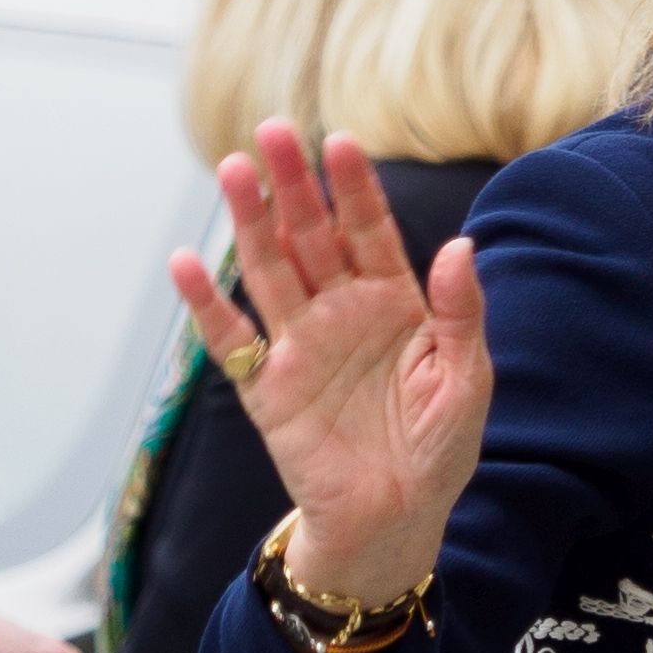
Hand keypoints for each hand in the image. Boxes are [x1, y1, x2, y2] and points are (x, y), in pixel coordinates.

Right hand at [174, 124, 489, 614]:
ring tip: (233, 170)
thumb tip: (461, 244)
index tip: (341, 141)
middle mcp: (340, 312)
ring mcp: (299, 346)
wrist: (396, 521)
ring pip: (269, 271)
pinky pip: (231, 339)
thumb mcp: (466, 378)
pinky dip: (206, 304)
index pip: (370, 230)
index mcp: (394, 302)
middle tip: (273, 131)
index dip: (355, 188)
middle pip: (311, 236)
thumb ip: (462, 312)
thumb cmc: (438, 448)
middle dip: (293, 185)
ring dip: (250, 222)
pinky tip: (186, 263)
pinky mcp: (265, 389)